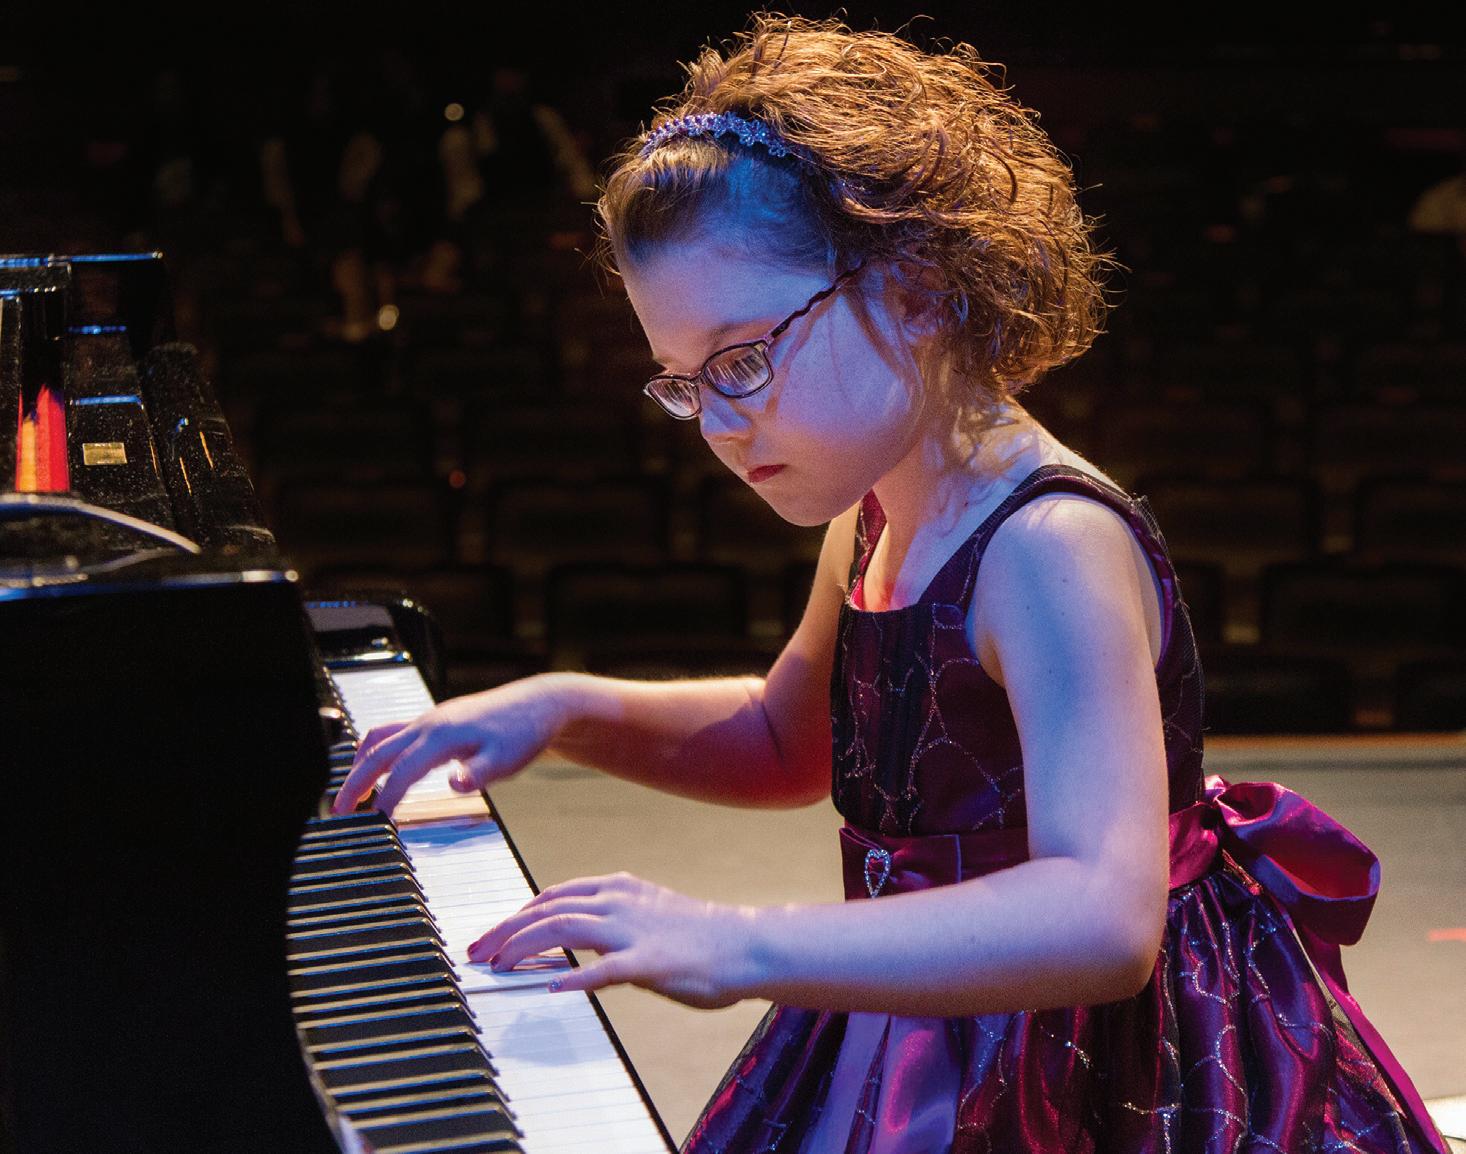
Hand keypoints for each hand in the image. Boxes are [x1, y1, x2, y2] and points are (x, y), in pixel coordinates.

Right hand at [332, 675, 569, 815]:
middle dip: (355, 781)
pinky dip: (376, 749)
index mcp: (443, 735)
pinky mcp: (436, 718)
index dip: (385, 798)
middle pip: (378, 751)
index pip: (403, 770)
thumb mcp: (507, 759)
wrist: (540, 704)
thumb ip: (479, 773)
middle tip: (338, 811)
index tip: (374, 824)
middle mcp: (430, 723)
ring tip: (351, 793)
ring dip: (361, 763)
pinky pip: (394, 731)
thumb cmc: (524, 733)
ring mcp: (430, 718)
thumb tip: (454, 785)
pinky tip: (378, 765)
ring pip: (381, 737)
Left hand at [467, 872, 757, 1009]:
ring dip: (523, 947)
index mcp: (618, 888)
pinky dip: (573, 977)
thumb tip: (576, 933)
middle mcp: (619, 902)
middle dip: (505, 930)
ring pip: (562, 929)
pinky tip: (551, 986)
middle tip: (476, 953)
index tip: (492, 936)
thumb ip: (610, 919)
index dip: (516, 915)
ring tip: (497, 966)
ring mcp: (632, 930)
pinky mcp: (649, 961)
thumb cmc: (699, 935)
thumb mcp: (647, 913)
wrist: (745, 944)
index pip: (552, 896)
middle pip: (546, 910)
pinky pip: (603, 969)